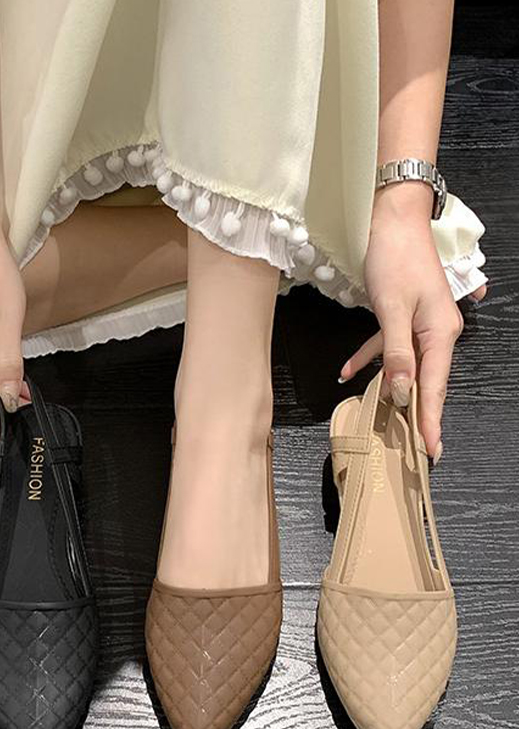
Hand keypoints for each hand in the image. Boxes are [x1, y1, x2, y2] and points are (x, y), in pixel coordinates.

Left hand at [340, 184, 484, 460]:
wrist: (392, 220)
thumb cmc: (396, 261)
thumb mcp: (393, 311)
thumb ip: (397, 354)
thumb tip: (403, 392)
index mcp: (440, 333)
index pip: (434, 386)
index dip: (430, 419)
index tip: (430, 450)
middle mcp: (436, 332)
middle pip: (425, 380)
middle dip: (416, 412)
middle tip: (413, 448)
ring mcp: (420, 324)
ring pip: (405, 366)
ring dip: (390, 388)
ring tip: (383, 420)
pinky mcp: (402, 315)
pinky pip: (388, 345)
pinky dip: (369, 358)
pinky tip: (347, 373)